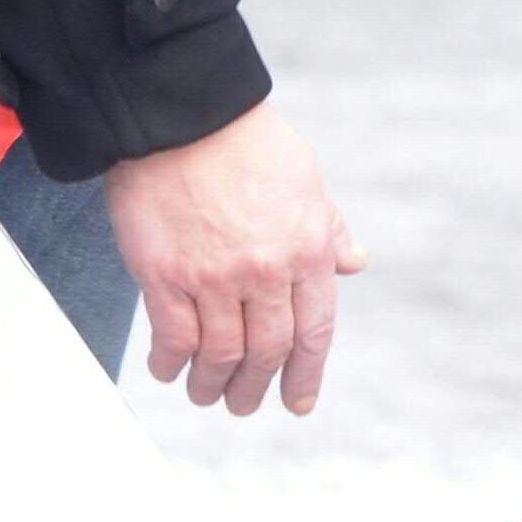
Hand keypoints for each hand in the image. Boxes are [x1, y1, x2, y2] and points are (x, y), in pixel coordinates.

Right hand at [101, 98, 366, 416]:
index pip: (315, 330)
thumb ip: (327, 230)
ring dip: (212, 385)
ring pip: (219, 356)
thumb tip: (356, 263)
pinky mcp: (165, 278)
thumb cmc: (247, 143)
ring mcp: (214, 277)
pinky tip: (168, 369)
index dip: (307, 373)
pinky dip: (171, 364)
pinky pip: (173, 339)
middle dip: (255, 388)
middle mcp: (265, 270)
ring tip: (206, 394)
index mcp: (307, 248)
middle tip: (243, 404)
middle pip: (268, 352)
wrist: (183, 116)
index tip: (299, 402)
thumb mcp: (305, 181)